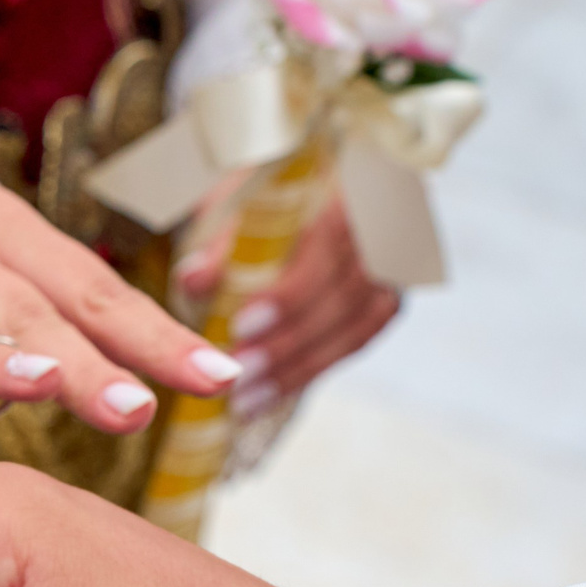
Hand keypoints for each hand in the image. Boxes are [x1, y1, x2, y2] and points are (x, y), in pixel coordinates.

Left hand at [175, 195, 400, 421]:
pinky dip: (310, 371)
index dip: (290, 290)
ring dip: (296, 368)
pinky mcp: (383, 303)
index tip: (242, 324)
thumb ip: (223, 238)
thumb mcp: (240, 197)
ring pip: (354, 329)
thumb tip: (193, 280)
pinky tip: (268, 395)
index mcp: (350, 188)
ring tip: (244, 398)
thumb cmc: (270, 191)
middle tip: (237, 372)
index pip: (329, 242)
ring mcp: (392, 270)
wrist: (311, 188)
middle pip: (344, 296)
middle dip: (288, 341)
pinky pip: (354, 344)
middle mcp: (384, 230)